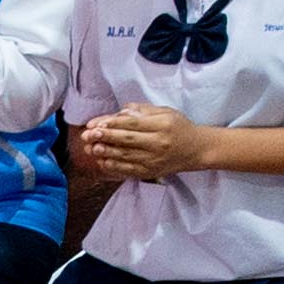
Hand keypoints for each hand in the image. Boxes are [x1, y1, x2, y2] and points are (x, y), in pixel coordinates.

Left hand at [72, 102, 213, 181]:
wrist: (196, 150)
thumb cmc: (178, 127)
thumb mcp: (166, 112)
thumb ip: (142, 111)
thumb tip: (119, 113)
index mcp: (163, 124)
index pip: (133, 124)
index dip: (112, 124)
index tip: (96, 123)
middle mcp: (159, 143)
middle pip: (127, 140)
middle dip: (105, 137)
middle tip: (87, 135)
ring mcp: (154, 159)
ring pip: (125, 156)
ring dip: (105, 152)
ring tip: (90, 148)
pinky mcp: (150, 172)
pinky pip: (128, 169)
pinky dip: (113, 166)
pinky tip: (102, 160)